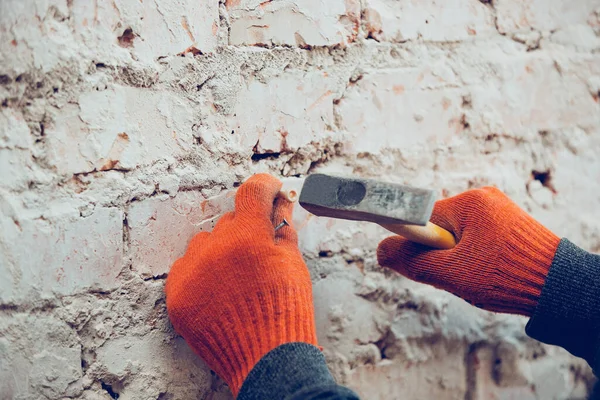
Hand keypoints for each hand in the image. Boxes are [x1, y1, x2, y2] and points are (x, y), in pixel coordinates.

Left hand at [165, 174, 316, 395]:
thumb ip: (282, 228)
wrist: (266, 361)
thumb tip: (280, 204)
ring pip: (205, 243)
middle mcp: (216, 248)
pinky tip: (220, 293)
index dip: (264, 187)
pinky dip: (201, 274)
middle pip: (229, 220)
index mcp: (249, 236)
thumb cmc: (286, 314)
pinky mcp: (176, 294)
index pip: (252, 191)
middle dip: (246, 230)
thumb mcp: (293, 264)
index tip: (269, 192)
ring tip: (237, 281)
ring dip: (221, 252)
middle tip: (258, 254)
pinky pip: (186, 268)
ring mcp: (192, 271)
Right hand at [377, 187, 559, 315]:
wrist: (560, 288)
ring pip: (457, 236)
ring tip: (479, 275)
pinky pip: (475, 238)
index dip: (417, 244)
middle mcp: (484, 198)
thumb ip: (412, 261)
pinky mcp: (508, 223)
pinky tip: (489, 271)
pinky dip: (474, 257)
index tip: (421, 262)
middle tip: (459, 274)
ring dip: (458, 258)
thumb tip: (381, 251)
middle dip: (441, 254)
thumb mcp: (450, 273)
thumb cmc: (505, 276)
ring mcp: (498, 209)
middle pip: (439, 227)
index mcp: (470, 202)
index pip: (423, 218)